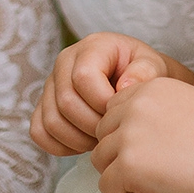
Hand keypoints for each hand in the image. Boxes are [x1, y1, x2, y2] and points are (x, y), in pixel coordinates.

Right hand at [31, 31, 186, 155]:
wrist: (134, 84)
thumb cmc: (144, 75)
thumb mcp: (154, 67)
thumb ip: (145, 72)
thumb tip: (124, 86)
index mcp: (92, 47)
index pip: (83, 77)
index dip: (102, 102)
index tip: (120, 112)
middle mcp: (65, 61)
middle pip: (66, 102)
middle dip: (92, 126)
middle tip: (112, 131)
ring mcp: (50, 84)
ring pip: (52, 120)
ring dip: (79, 139)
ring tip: (102, 138)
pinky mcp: (43, 106)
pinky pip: (39, 132)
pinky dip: (61, 146)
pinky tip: (84, 143)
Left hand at [90, 75, 193, 192]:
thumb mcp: (186, 103)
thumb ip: (156, 109)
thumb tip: (134, 132)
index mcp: (149, 87)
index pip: (113, 109)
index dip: (127, 133)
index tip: (152, 148)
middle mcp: (133, 105)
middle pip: (102, 134)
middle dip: (120, 153)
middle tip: (151, 169)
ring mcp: (128, 134)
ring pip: (99, 159)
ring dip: (120, 174)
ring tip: (151, 182)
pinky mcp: (127, 164)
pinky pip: (106, 186)